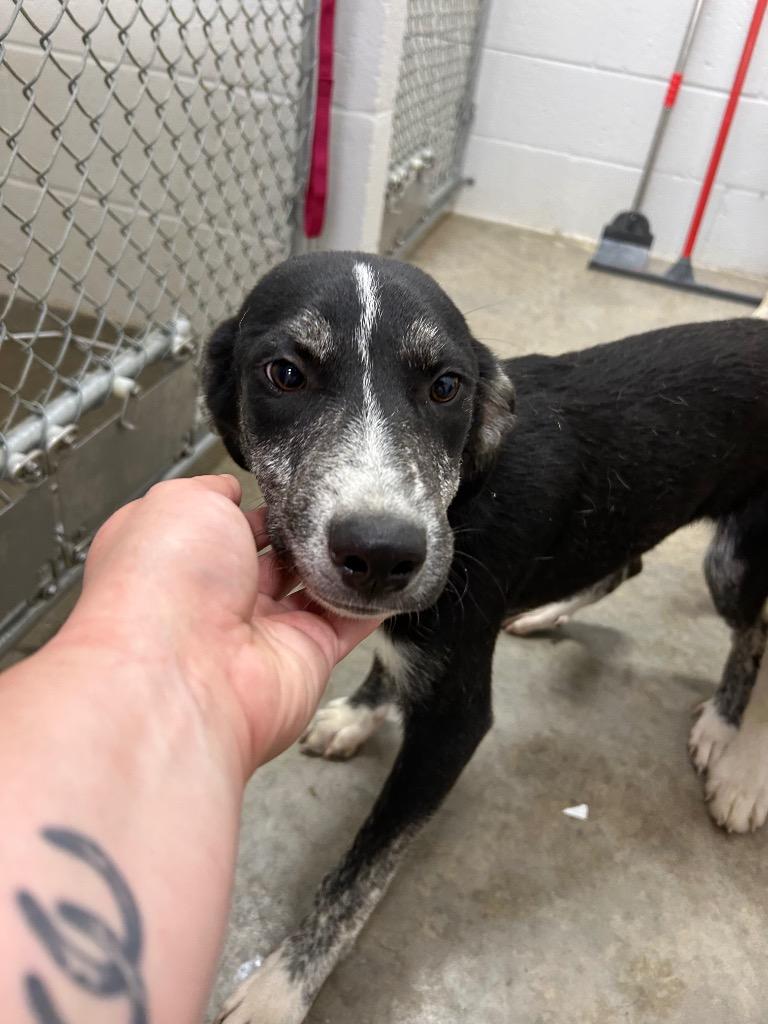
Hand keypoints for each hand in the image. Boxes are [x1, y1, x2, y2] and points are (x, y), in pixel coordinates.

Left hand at [59, 475, 379, 777]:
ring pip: (313, 590)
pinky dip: (370, 604)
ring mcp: (263, 632)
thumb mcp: (180, 503)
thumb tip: (230, 489)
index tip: (293, 489)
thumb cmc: (168, 579)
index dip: (258, 507)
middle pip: (274, 560)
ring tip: (369, 530)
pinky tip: (390, 575)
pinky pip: (347, 626)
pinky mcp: (306, 658)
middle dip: (305, 535)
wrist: (186, 669)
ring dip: (340, 565)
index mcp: (179, 560)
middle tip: (339, 507)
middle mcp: (217, 600)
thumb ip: (211, 490)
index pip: (225, 528)